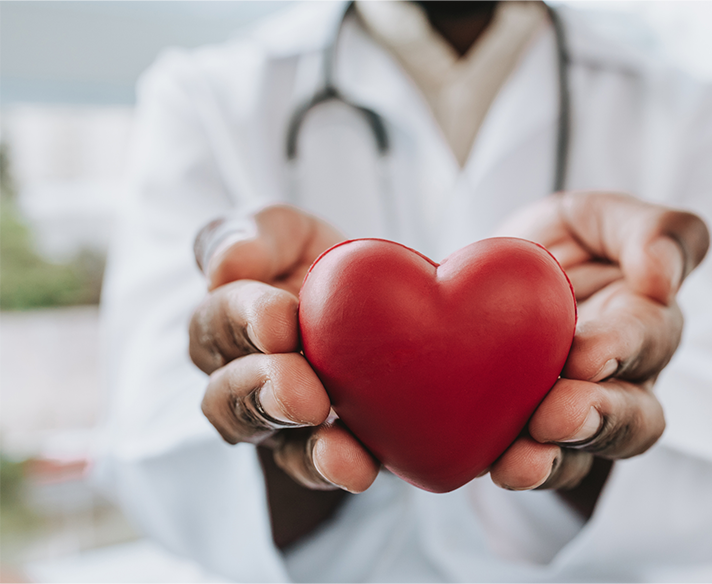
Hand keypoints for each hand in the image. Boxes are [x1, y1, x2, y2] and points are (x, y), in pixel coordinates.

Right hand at [189, 205, 379, 492]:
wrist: (389, 312)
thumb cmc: (325, 265)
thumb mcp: (293, 232)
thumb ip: (258, 234)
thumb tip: (228, 263)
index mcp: (225, 317)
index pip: (217, 318)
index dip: (243, 319)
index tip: (280, 320)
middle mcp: (236, 374)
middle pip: (225, 393)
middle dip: (261, 389)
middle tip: (303, 391)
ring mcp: (273, 418)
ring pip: (260, 437)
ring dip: (288, 433)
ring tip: (320, 423)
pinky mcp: (315, 448)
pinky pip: (310, 468)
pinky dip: (329, 468)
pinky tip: (358, 466)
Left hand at [490, 192, 709, 490]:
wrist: (498, 275)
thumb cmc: (565, 242)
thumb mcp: (601, 217)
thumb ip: (653, 231)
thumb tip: (665, 277)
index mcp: (644, 318)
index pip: (648, 337)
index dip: (622, 348)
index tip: (586, 355)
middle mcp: (623, 377)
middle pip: (635, 415)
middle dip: (599, 420)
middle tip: (556, 417)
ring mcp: (580, 413)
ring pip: (588, 452)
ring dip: (557, 460)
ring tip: (520, 462)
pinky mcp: (533, 435)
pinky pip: (540, 465)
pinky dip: (522, 470)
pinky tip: (497, 467)